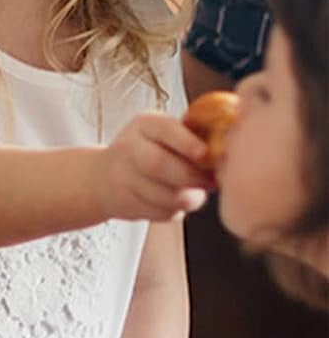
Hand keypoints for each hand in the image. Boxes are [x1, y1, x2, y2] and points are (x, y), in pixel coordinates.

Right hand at [95, 113, 210, 222]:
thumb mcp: (162, 132)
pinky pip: (159, 213)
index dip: (187, 143)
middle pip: (159, 164)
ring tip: (197, 194)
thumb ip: (191, 136)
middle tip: (209, 181)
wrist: (104, 177)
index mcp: (145, 125)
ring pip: (162, 195)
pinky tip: (175, 202)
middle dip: (190, 176)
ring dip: (187, 198)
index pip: (165, 130)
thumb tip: (233, 146)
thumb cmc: (149, 150)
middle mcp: (129, 149)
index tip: (205, 154)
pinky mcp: (127, 205)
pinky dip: (175, 211)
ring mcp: (125, 178)